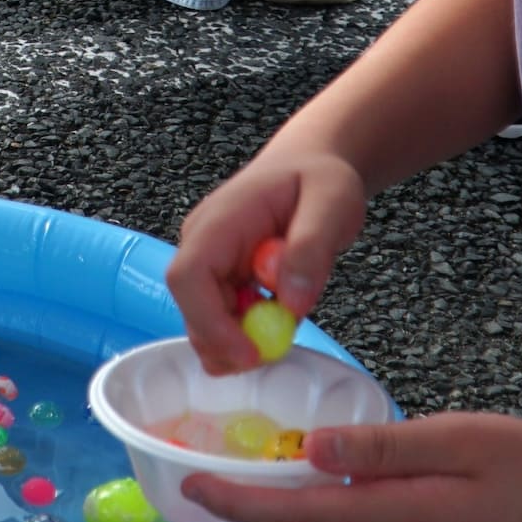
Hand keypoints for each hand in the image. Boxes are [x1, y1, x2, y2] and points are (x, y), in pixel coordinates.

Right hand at [168, 149, 363, 371]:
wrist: (312, 165)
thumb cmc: (319, 177)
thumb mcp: (332, 202)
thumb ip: (312, 248)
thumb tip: (291, 303)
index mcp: (220, 219)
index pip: (189, 276)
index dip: (210, 322)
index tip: (251, 352)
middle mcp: (203, 243)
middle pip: (191, 307)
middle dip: (225, 342)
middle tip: (272, 355)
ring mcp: (211, 263)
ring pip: (206, 320)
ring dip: (241, 339)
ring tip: (287, 323)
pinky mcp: (224, 280)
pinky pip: (226, 319)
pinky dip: (251, 332)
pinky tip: (280, 317)